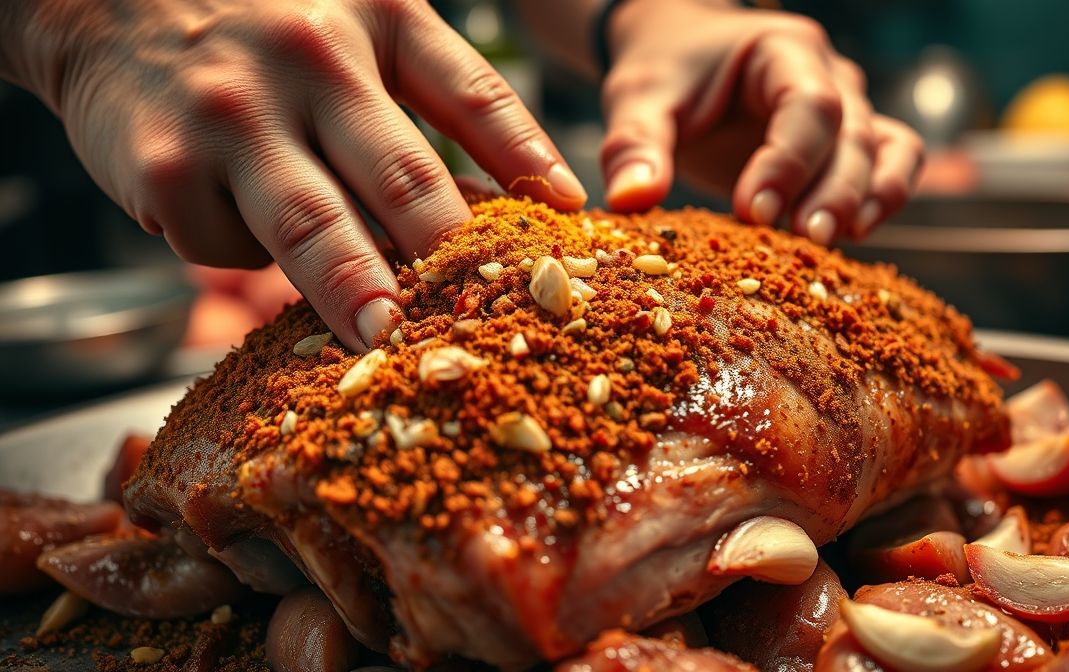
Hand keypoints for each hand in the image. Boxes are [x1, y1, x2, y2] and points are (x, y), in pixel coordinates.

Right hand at [6, 0, 585, 349]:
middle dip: (450, 251)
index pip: (474, 94)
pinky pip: (228, 247)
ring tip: (389, 338)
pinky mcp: (167, 170)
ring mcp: (235, 115)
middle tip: (486, 311)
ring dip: (358, 289)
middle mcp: (312, 57)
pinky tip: (247, 232)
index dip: (528, 159)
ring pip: (314, 224)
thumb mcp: (359, 25)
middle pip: (402, 172)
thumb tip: (517, 198)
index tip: (571, 215)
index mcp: (379, 17)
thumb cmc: (266, 27)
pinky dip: (252, 264)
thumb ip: (433, 97)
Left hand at [601, 1, 922, 243]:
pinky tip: (854, 236)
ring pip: (887, 149)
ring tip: (832, 244)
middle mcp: (829, 76)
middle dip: (833, 191)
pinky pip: (894, 160)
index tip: (753, 211)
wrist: (681, 54)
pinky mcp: (844, 143)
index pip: (809, 105)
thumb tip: (631, 200)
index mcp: (781, 52)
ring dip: (866, 198)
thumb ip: (636, 144)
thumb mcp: (639, 97)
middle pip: (855, 133)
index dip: (788, 162)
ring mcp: (846, 109)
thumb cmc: (664, 71)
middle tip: (804, 239)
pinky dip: (884, 196)